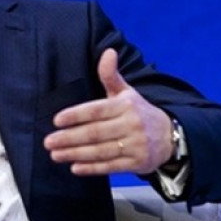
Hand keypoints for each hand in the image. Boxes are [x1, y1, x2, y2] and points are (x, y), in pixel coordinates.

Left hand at [44, 48, 173, 174]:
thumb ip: (111, 75)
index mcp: (126, 105)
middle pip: (95, 132)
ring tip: (56, 154)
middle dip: (69, 138)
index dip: (76, 115)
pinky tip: (75, 167)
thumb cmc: (139, 112)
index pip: (96, 110)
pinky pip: (111, 166)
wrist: (171, 137)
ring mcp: (135, 145)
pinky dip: (92, 168)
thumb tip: (108, 52)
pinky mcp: (137, 163)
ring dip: (76, 153)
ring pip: (101, 151)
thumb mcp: (127, 92)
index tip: (57, 120)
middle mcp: (131, 125)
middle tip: (49, 141)